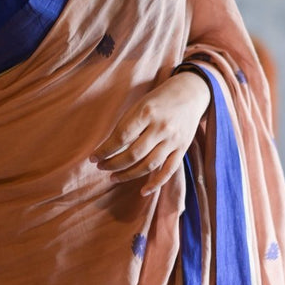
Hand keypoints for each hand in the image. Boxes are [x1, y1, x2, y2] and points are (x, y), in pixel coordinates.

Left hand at [91, 72, 210, 196]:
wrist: (191, 93)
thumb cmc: (159, 99)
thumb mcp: (140, 104)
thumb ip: (127, 124)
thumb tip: (107, 148)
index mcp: (147, 112)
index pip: (121, 137)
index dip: (105, 151)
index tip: (93, 158)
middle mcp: (161, 127)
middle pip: (133, 154)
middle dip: (113, 164)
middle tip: (101, 167)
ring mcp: (173, 140)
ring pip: (148, 165)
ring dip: (128, 175)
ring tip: (113, 177)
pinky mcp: (182, 148)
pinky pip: (169, 171)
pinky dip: (156, 183)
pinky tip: (142, 191)